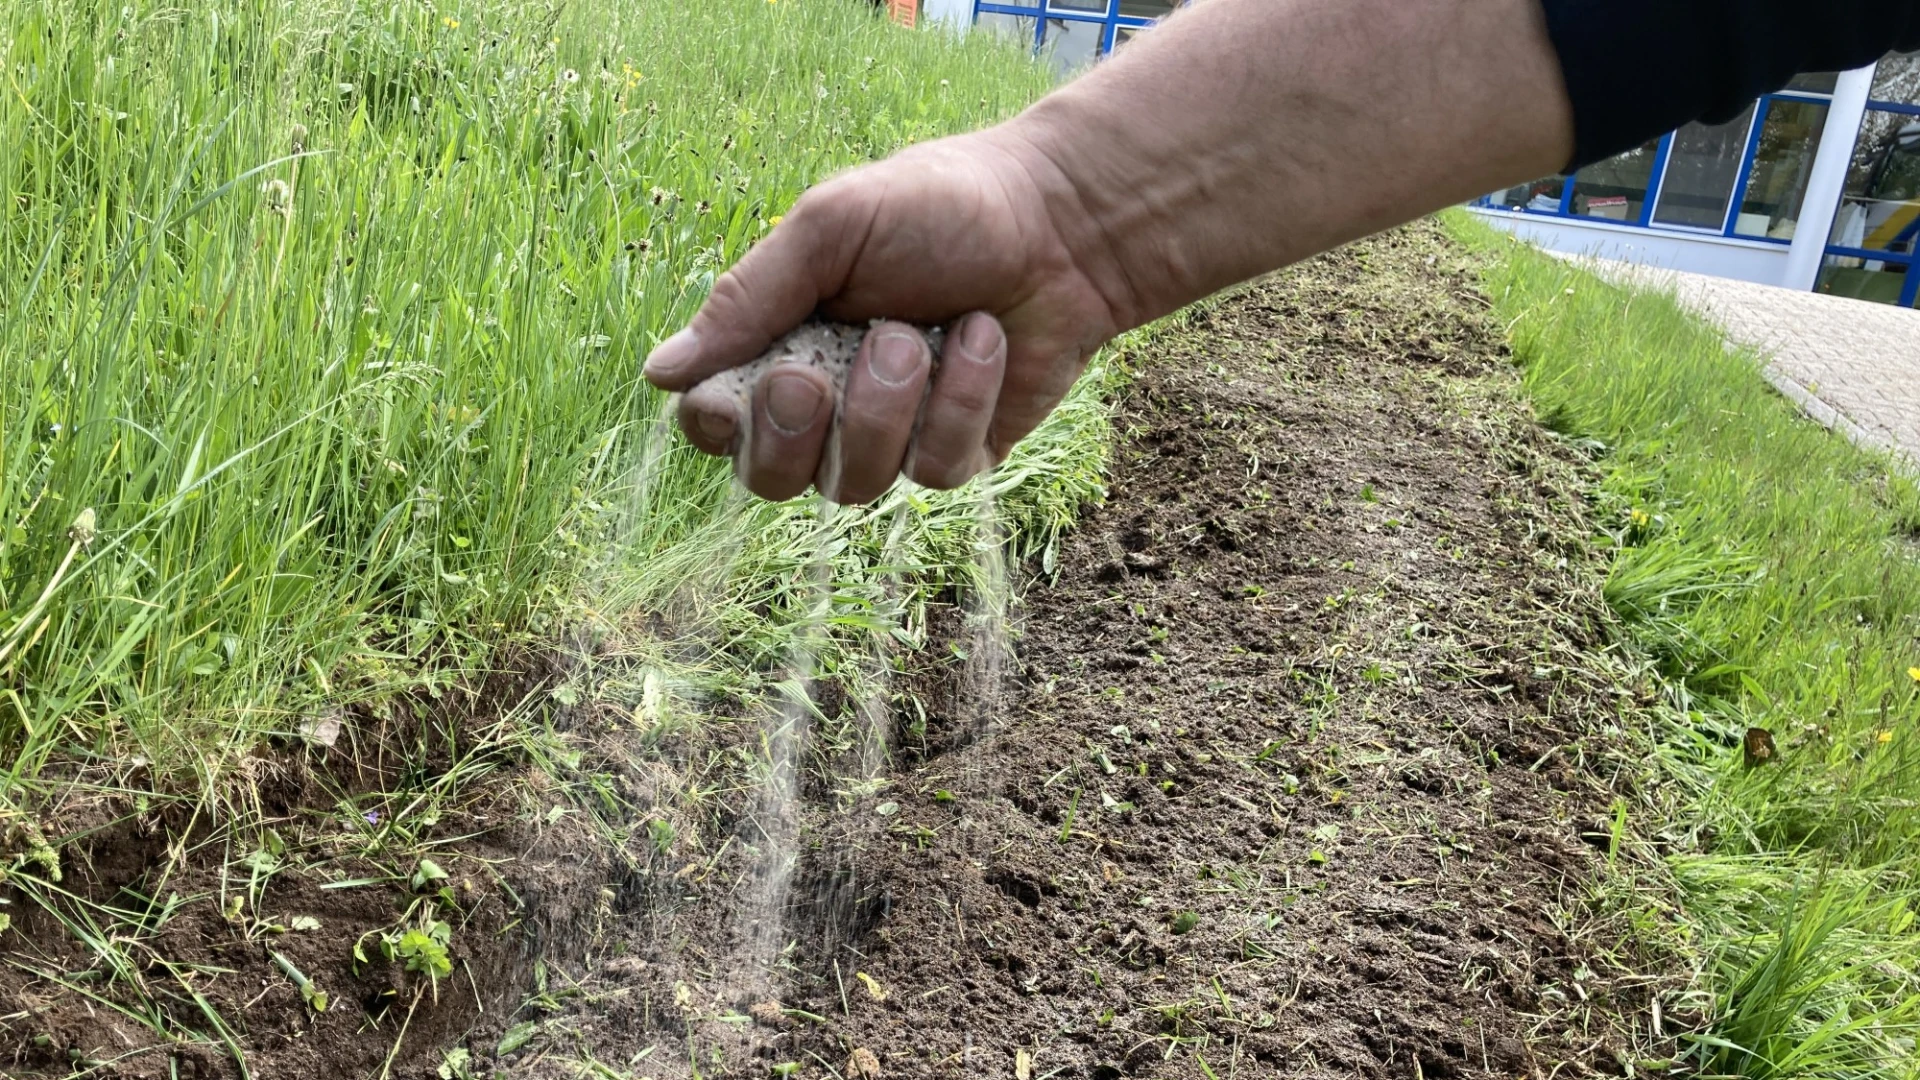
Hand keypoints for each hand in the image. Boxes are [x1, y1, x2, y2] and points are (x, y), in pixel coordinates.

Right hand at [640, 127, 1123, 504]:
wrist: (1059, 223)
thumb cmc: (938, 207)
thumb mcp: (831, 228)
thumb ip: (747, 299)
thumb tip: (659, 376)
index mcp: (776, 343)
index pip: (714, 424)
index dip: (720, 424)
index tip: (742, 386)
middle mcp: (826, 403)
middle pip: (770, 480)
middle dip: (795, 430)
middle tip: (817, 374)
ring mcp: (891, 436)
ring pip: (854, 484)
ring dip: (886, 406)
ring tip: (919, 333)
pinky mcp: (956, 454)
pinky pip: (933, 470)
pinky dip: (960, 400)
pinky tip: (983, 339)